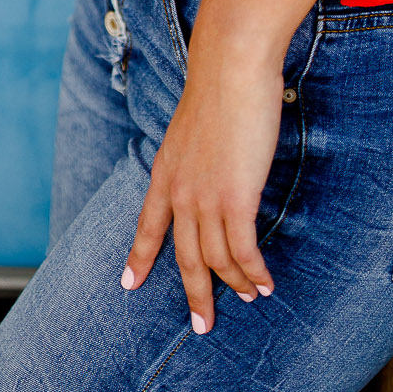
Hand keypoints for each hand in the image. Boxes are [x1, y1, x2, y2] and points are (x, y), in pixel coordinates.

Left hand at [121, 0, 337, 333]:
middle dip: (194, 294)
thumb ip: (196, 155)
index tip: (128, 283)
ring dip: (236, 284)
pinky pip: (242, 252)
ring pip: (216, 260)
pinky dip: (253, 272)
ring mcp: (205, 197)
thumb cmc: (219, 87)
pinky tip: (264, 284)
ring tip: (252, 296)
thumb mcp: (194, 128)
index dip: (138, 255)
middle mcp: (179, 190)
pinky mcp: (235, 199)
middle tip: (203, 325)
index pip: (147, 224)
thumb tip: (210, 170)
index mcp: (165, 171)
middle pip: (183, 257)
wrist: (229, 66)